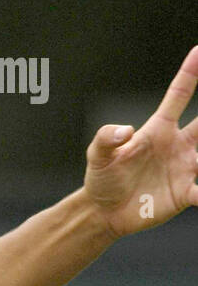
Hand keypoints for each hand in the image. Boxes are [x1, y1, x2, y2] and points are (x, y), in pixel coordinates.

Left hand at [83, 45, 197, 238]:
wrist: (104, 210)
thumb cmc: (102, 177)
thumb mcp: (98, 156)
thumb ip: (105, 138)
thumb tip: (124, 131)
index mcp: (158, 130)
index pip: (178, 96)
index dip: (189, 74)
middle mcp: (178, 145)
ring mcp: (186, 168)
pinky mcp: (185, 193)